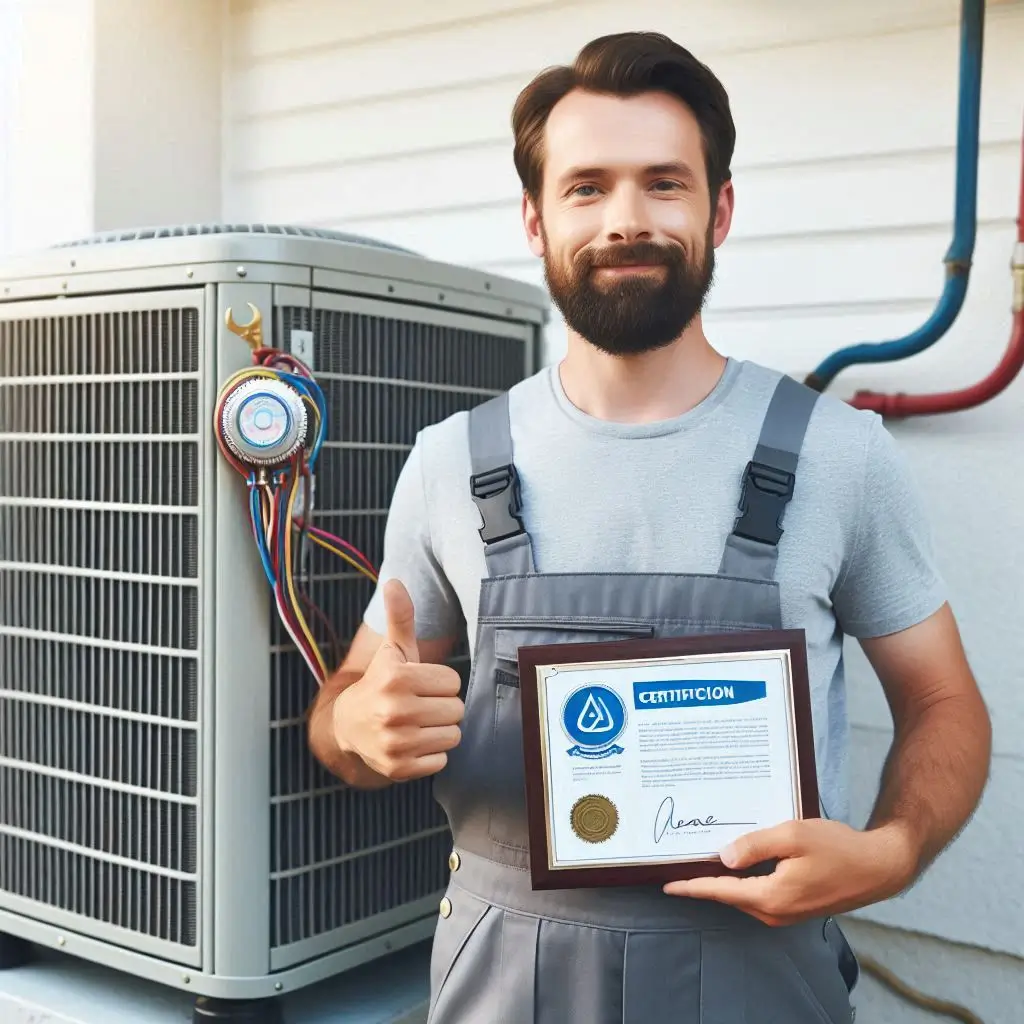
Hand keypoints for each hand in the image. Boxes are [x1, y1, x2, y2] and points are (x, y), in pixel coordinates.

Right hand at [333, 579, 463, 781]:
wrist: (348, 725)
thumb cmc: (382, 682)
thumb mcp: (393, 650)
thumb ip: (401, 616)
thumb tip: (394, 580)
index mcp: (396, 678)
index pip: (453, 683)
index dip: (440, 683)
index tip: (420, 685)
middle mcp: (393, 711)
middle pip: (456, 710)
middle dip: (443, 707)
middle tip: (420, 705)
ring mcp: (395, 743)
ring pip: (453, 736)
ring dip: (440, 731)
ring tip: (417, 723)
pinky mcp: (399, 769)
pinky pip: (442, 761)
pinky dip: (431, 755)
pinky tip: (412, 744)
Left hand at [662, 818, 915, 926]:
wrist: (877, 867)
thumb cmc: (838, 848)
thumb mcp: (793, 836)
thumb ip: (755, 846)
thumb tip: (724, 857)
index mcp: (771, 897)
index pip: (720, 891)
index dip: (692, 887)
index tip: (667, 885)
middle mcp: (774, 912)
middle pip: (729, 895)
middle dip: (704, 882)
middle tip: (679, 863)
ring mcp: (785, 913)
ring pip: (743, 896)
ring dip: (723, 882)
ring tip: (700, 862)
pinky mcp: (794, 907)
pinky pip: (758, 894)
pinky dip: (743, 881)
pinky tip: (736, 864)